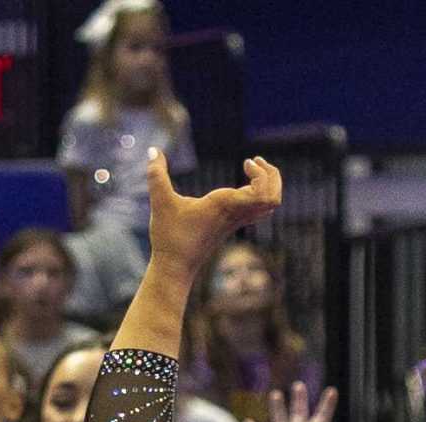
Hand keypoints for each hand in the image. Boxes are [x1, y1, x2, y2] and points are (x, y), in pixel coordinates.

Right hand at [145, 152, 280, 269]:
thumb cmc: (169, 237)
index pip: (263, 191)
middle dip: (272, 175)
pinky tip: (244, 186)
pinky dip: (260, 194)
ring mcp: (236, 222)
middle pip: (274, 197)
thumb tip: (151, 149)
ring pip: (269, 205)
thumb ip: (156, 175)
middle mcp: (235, 213)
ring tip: (252, 168)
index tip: (246, 162)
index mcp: (225, 205)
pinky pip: (259, 210)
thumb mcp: (160, 203)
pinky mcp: (232, 226)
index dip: (263, 173)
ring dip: (268, 184)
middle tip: (254, 162)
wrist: (175, 268)